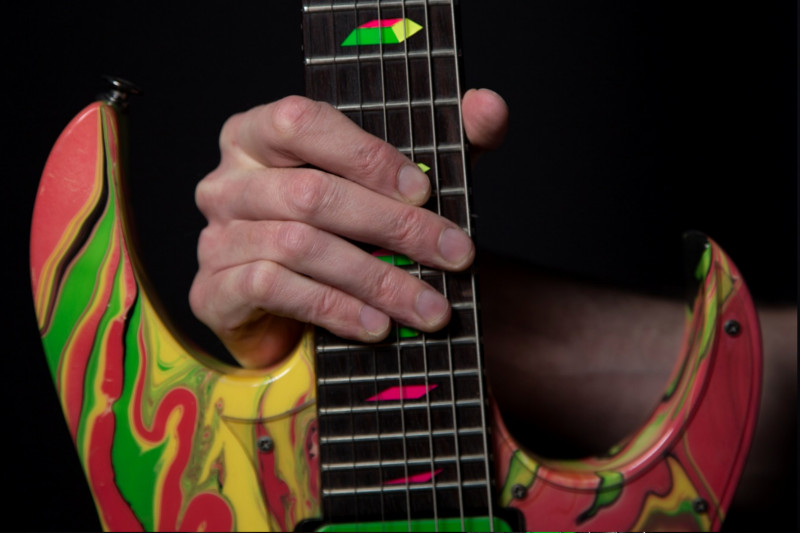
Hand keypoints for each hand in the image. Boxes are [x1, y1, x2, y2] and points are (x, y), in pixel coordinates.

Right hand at [190, 89, 507, 367]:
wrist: (295, 310)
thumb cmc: (347, 234)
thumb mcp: (399, 185)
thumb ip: (444, 141)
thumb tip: (489, 104)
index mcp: (259, 135)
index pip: (301, 121)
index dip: (364, 154)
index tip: (424, 191)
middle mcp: (228, 181)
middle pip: (311, 193)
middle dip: (394, 227)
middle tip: (455, 256)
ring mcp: (216, 236)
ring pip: (299, 246)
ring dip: (376, 279)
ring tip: (429, 306)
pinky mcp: (214, 289)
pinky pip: (276, 291)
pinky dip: (336, 308)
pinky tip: (378, 326)